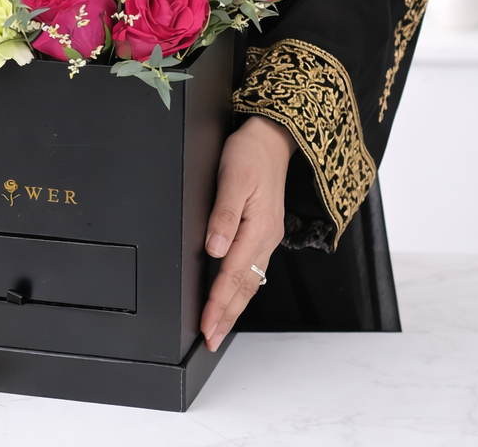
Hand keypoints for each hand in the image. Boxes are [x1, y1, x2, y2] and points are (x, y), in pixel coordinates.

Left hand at [201, 115, 295, 350]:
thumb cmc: (249, 154)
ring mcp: (267, 235)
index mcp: (257, 228)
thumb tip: (214, 249)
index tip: (205, 326)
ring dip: (235, 306)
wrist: (272, 137)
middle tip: (210, 339)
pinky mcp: (264, 230)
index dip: (217, 303)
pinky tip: (235, 294)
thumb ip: (223, 215)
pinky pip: (254, 268)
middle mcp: (266, 237)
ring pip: (251, 280)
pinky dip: (242, 288)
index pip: (232, 274)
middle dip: (226, 315)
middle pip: (244, 286)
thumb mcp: (233, 177)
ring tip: (219, 326)